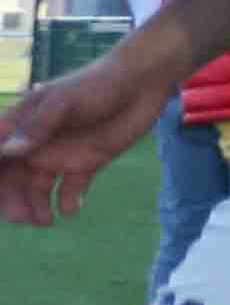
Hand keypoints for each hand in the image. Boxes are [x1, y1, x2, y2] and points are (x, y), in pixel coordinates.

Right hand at [0, 56, 165, 229]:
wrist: (141, 83)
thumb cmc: (95, 84)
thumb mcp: (64, 101)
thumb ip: (38, 126)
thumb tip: (8, 151)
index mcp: (21, 126)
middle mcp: (37, 144)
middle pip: (13, 178)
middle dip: (13, 200)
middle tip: (21, 218)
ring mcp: (61, 155)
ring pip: (39, 188)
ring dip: (37, 206)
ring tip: (45, 221)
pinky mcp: (87, 163)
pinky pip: (72, 189)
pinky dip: (68, 201)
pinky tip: (70, 209)